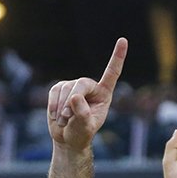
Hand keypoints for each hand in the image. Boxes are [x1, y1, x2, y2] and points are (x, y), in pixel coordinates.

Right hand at [47, 37, 127, 151]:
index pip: (112, 73)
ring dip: (61, 108)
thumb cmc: (81, 133)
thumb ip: (83, 114)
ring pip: (65, 89)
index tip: (123, 40)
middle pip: (80, 84)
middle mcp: (90, 86)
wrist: (67, 137)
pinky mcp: (60, 88)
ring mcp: (74, 85)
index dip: (117, 57)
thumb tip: (75, 97)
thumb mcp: (86, 128)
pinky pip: (54, 91)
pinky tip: (56, 116)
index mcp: (104, 93)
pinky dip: (53, 105)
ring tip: (64, 121)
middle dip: (71, 101)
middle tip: (67, 118)